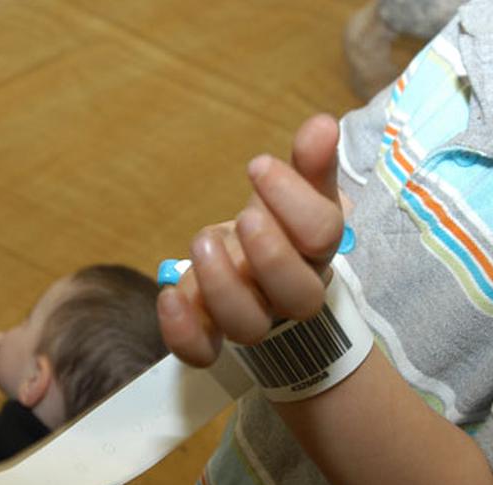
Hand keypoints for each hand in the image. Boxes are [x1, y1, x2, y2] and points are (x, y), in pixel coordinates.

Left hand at [158, 114, 342, 366]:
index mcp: (316, 249)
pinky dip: (184, 333)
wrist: (255, 264)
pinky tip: (169, 296)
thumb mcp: (296, 187)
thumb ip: (309, 161)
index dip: (294, 202)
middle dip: (270, 256)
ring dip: (223, 287)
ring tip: (202, 243)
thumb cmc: (279, 223)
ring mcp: (255, 317)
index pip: (323, 235)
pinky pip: (203, 352)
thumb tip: (322, 125)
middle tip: (244, 216)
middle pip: (298, 296)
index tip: (258, 165)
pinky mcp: (214, 334)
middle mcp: (291, 291)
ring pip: (249, 327)